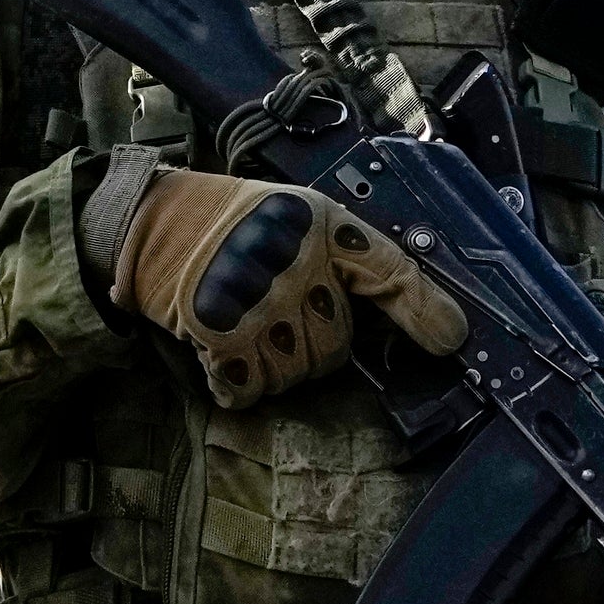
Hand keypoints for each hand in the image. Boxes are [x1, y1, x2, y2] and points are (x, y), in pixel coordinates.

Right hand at [92, 165, 475, 408]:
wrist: (150, 223)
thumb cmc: (231, 221)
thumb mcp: (298, 215)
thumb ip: (350, 258)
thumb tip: (424, 316)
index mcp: (319, 225)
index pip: (388, 268)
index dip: (425, 309)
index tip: (452, 340)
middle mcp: (293, 262)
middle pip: (338, 346)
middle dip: (317, 343)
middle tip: (284, 316)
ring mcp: (257, 301)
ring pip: (297, 373)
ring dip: (278, 365)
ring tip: (251, 327)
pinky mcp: (218, 333)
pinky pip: (253, 388)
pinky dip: (242, 384)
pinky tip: (229, 354)